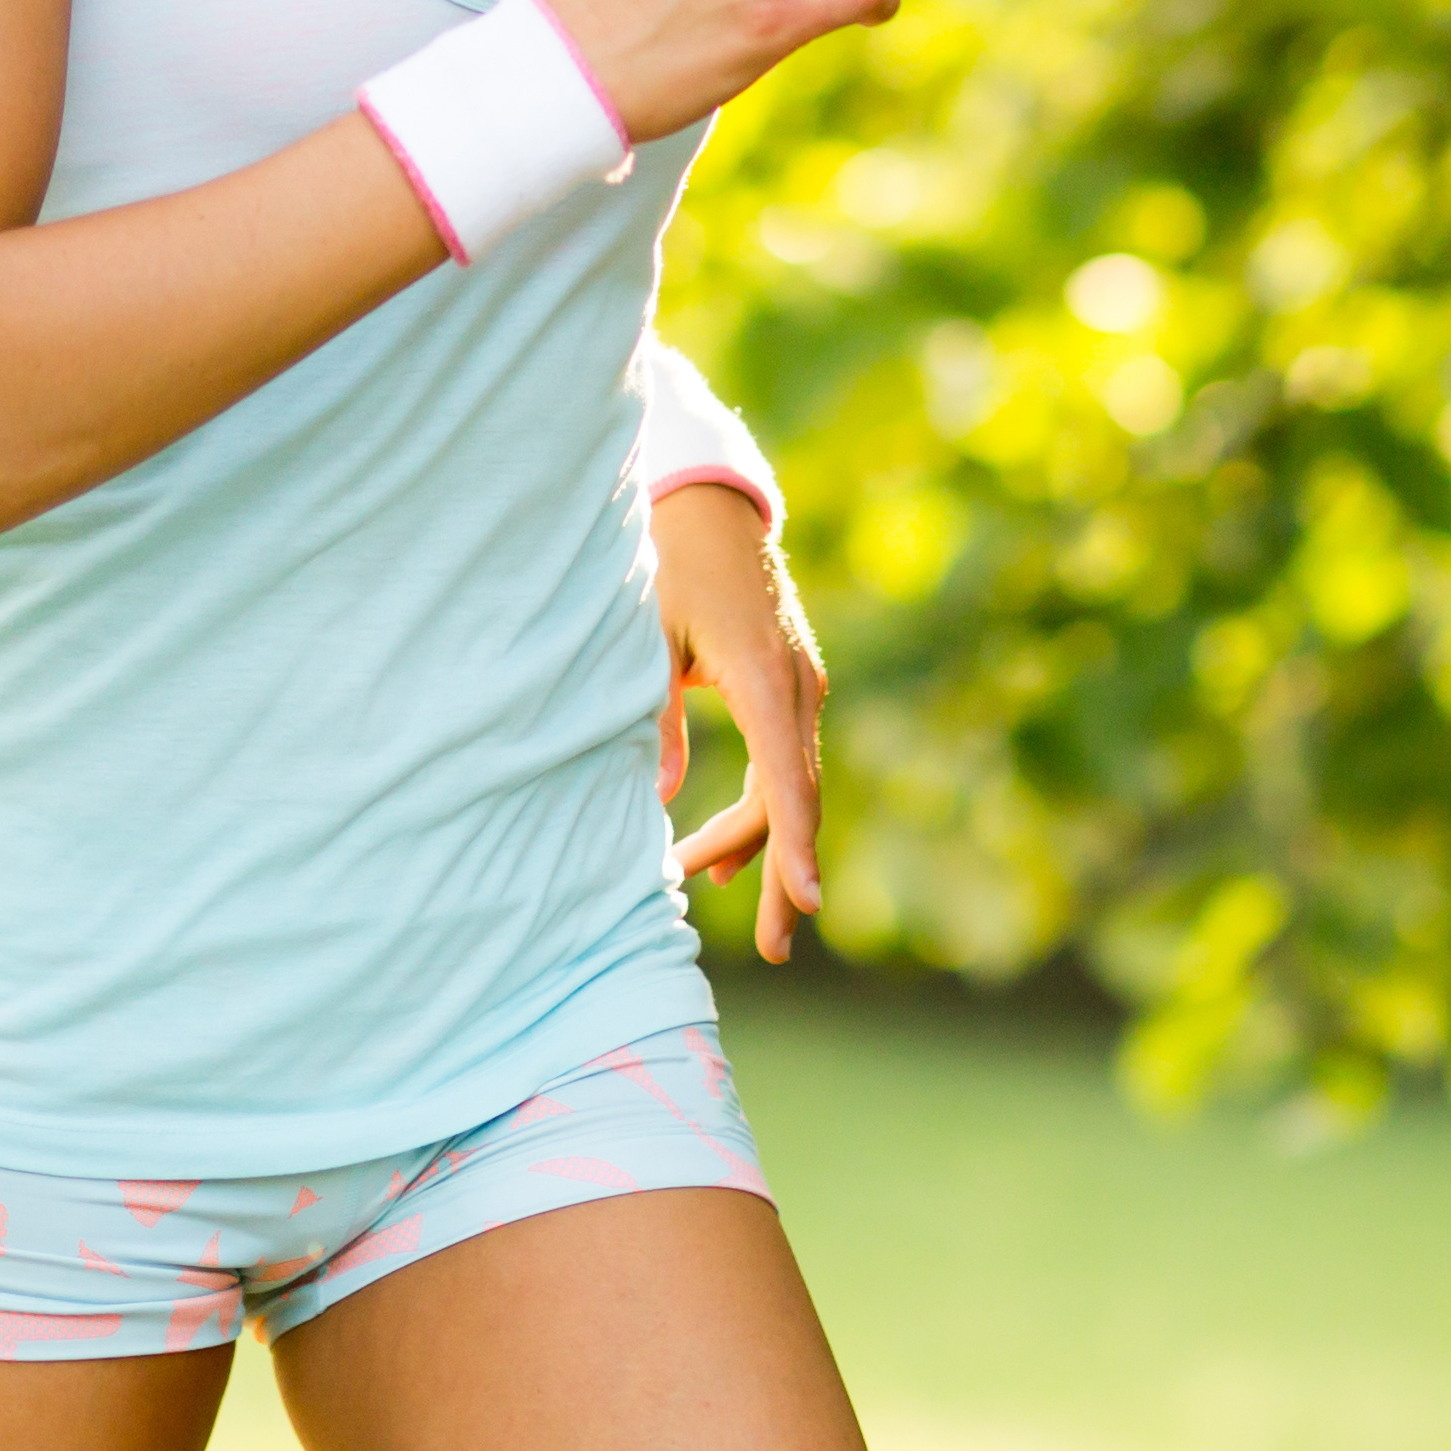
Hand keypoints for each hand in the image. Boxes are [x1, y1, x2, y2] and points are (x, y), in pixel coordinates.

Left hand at [652, 481, 829, 961]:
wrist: (708, 500)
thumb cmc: (666, 561)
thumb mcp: (643, 636)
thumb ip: (652, 716)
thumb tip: (661, 801)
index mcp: (761, 675)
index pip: (786, 778)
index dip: (793, 846)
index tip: (806, 903)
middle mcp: (795, 685)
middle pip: (800, 797)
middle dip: (786, 874)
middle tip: (776, 950)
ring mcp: (800, 684)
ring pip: (794, 783)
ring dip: (762, 842)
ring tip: (711, 893)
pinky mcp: (789, 683)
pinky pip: (786, 760)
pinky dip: (763, 807)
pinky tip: (725, 850)